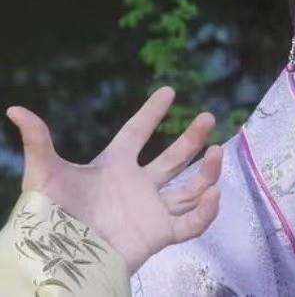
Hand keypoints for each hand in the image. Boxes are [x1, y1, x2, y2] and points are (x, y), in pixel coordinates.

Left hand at [6, 87, 222, 273]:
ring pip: (189, 189)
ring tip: (217, 151)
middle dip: (192, 138)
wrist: (60, 260)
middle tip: (208, 117)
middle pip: (173, 158)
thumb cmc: (52, 216)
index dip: (151, 112)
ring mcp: (151, 210)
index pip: (136, 133)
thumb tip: (15, 110)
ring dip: (206, 171)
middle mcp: (137, 185)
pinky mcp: (160, 234)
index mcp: (114, 167)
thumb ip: (38, 142)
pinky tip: (213, 192)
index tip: (168, 91)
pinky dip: (206, 210)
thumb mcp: (45, 175)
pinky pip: (191, 223)